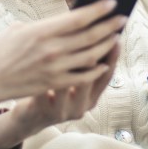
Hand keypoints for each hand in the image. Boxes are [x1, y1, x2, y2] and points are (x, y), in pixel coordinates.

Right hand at [0, 0, 124, 113]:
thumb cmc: (3, 50)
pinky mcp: (55, 84)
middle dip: (109, 25)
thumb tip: (69, 18)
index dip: (98, 9)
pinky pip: (83, 76)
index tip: (112, 2)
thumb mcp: (20, 29)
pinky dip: (96, 68)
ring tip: (116, 36)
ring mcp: (55, 69)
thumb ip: (45, 25)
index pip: (78, 18)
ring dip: (107, 45)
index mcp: (42, 31)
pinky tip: (104, 61)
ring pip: (91, 55)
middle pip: (90, 36)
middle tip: (122, 17)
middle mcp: (51, 49)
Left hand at [0, 41, 120, 148]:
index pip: (107, 75)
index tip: (117, 36)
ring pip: (68, 81)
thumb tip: (95, 32)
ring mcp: (63, 110)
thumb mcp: (73, 86)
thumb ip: (82, 66)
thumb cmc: (53, 93)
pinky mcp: (44, 111)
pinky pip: (45, 87)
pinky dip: (42, 71)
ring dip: (65, 60)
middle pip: (91, 76)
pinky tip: (38, 55)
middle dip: (91, 51)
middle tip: (90, 30)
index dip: (113, 56)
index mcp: (91, 98)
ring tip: (62, 40)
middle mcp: (81, 106)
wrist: (30, 118)